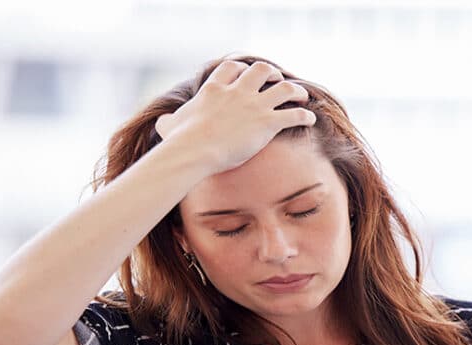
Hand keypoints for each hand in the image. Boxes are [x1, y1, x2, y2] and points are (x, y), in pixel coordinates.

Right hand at [154, 60, 316, 175]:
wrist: (195, 151)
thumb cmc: (181, 142)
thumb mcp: (171, 126)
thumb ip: (169, 122)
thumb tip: (161, 124)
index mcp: (215, 89)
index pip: (232, 68)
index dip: (242, 70)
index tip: (248, 75)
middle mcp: (237, 92)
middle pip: (261, 69)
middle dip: (272, 74)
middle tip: (277, 82)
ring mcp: (254, 106)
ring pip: (284, 88)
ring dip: (296, 91)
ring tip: (302, 97)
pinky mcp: (267, 123)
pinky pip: (294, 114)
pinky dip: (305, 115)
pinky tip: (310, 119)